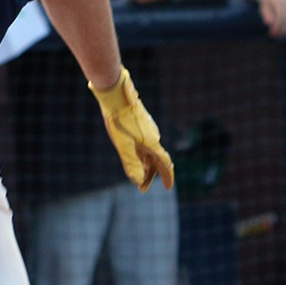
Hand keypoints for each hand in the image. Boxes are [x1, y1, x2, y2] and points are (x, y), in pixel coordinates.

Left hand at [88, 67, 175, 190]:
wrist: (117, 96)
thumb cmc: (119, 122)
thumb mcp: (123, 146)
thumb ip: (131, 164)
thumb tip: (138, 182)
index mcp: (151, 144)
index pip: (164, 164)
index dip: (167, 177)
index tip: (168, 187)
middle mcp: (153, 138)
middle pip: (156, 161)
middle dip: (150, 176)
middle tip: (141, 187)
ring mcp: (149, 131)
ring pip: (150, 153)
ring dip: (145, 166)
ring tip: (137, 176)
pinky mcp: (143, 126)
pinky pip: (146, 145)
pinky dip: (142, 155)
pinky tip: (135, 156)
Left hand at [259, 0, 285, 37]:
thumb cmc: (267, 3)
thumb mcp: (263, 8)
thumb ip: (266, 15)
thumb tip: (269, 23)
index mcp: (279, 1)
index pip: (281, 14)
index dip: (277, 25)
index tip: (271, 32)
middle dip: (281, 29)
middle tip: (272, 35)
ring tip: (277, 35)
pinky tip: (282, 32)